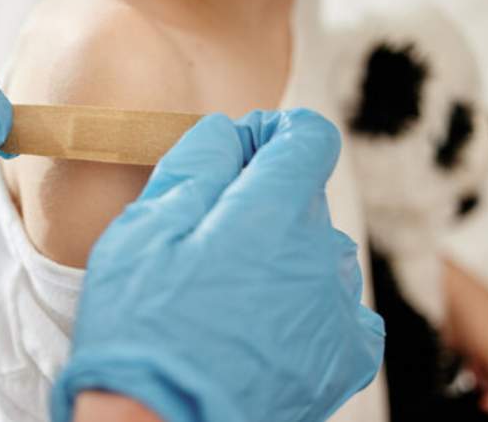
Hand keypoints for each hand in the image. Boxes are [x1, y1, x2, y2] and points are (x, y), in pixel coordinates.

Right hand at [52, 109, 384, 421]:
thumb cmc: (142, 329)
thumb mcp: (144, 229)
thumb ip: (196, 164)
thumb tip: (228, 133)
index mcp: (271, 214)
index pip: (308, 137)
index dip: (275, 131)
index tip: (246, 148)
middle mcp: (320, 254)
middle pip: (306, 195)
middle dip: (263, 198)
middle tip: (209, 235)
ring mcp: (338, 308)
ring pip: (318, 249)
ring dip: (284, 251)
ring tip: (231, 291)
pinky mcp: (345, 355)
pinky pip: (338, 304)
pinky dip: (307, 301)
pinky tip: (265, 322)